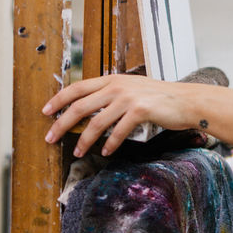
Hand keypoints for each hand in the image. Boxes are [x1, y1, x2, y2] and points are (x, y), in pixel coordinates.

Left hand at [43, 74, 202, 157]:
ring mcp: (128, 98)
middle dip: (61, 123)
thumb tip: (90, 110)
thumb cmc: (160, 98)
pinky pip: (118, 132)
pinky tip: (107, 152)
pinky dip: (110, 144)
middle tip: (50, 137)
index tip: (45, 112)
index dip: (58, 99)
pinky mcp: (140, 111)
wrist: (186, 100)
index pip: (77, 87)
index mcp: (112, 80)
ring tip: (78, 152)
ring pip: (96, 122)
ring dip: (84, 140)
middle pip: (80, 106)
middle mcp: (117, 86)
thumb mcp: (133, 90)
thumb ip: (112, 95)